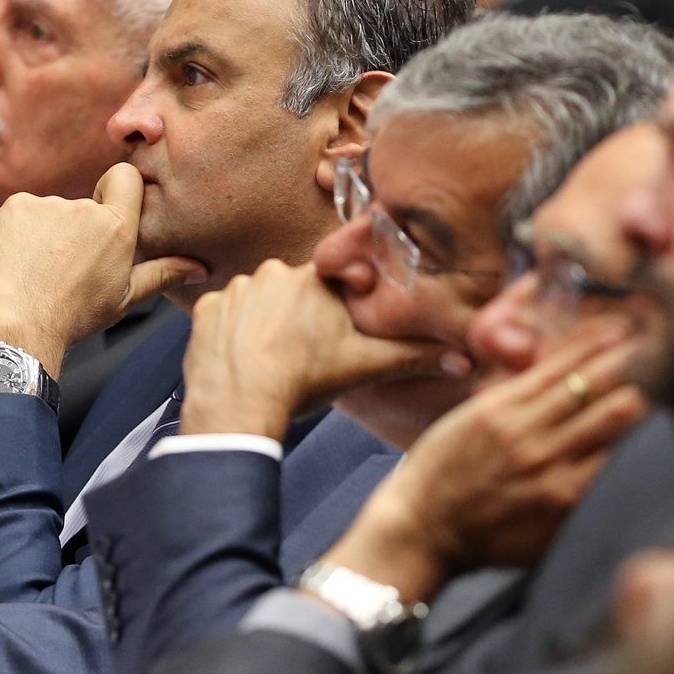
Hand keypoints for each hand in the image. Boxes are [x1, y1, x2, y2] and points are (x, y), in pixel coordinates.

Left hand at [0, 163, 204, 376]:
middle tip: (66, 270)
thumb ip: (163, 274)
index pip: (125, 177)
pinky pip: (22, 213)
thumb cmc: (73, 317)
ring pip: (51, 213)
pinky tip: (18, 262)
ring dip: (47, 235)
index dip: (118, 190)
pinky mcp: (15, 206)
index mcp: (116, 227)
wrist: (19, 326)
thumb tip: (200, 269)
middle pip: (84, 207)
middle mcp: (84, 208)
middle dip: (77, 231)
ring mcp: (47, 204)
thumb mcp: (124, 298)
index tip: (108, 214)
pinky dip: (20, 233)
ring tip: (38, 271)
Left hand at [179, 260, 470, 440]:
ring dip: (263, 326)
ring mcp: (235, 289)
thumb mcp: (367, 366)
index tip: (328, 341)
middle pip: (293, 293)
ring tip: (272, 363)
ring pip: (257, 304)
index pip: (330, 288)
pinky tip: (243, 362)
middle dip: (298, 320)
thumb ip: (415, 356)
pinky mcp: (206, 310)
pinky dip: (231, 337)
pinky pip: (223, 317)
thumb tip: (466, 360)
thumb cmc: (305, 382)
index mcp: (315, 278)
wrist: (242, 403)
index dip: (331, 317)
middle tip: (302, 357)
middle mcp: (273, 271)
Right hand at [321, 327, 647, 598]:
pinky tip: (634, 436)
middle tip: (651, 351)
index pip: (561, 362)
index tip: (620, 328)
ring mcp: (549, 469)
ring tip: (649, 391)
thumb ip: (508, 398)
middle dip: (627, 365)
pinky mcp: (563, 503)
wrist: (422, 532)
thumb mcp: (465, 420)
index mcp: (499, 406)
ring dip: (634, 401)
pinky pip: (606, 464)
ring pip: (612, 420)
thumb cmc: (437, 475)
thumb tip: (550, 371)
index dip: (596, 342)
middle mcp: (527, 433)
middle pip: (596, 384)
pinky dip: (620, 445)